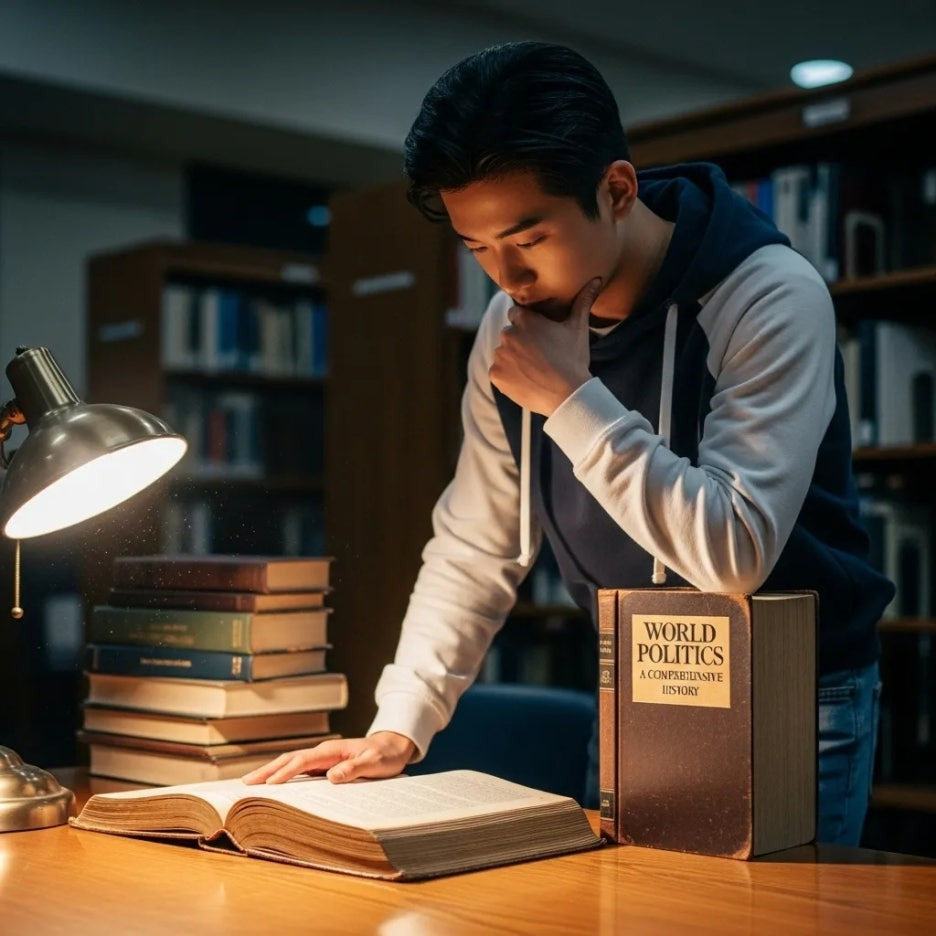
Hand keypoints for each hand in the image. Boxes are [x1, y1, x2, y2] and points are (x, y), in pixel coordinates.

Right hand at [241, 731, 416, 784]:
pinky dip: (285, 775)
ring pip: (292, 764)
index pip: (303, 761)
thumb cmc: (385, 756)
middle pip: (290, 760)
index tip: (268, 783)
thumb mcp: (374, 764)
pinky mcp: (325, 765)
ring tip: (252, 783)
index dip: (285, 772)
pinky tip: (275, 785)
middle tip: (246, 783)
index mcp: (332, 751)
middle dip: (268, 770)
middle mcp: (324, 752)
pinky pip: (301, 770)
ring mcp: (323, 758)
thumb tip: (331, 777)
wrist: (393, 747)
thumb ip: (353, 770)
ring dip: (272, 772)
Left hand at [489, 277, 601, 415]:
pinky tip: (525, 380)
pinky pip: (497, 372)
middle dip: (520, 342)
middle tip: (539, 356)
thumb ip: (582, 302)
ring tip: (533, 370)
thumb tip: (596, 279)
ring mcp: (500, 356)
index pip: (516, 314)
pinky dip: (507, 376)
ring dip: (512, 359)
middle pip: (509, 334)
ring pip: (503, 353)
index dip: (527, 325)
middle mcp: (508, 334)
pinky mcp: (495, 375)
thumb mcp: (578, 329)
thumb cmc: (573, 359)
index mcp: (524, 320)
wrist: (567, 395)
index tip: (538, 336)